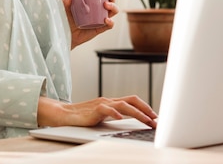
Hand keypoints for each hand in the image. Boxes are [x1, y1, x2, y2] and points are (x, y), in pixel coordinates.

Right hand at [37, 95, 156, 127]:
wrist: (65, 115)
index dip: (146, 107)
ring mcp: (102, 104)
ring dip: (138, 113)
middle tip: (156, 120)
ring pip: (124, 105)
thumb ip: (115, 116)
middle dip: (146, 109)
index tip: (155, 117)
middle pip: (132, 100)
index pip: (133, 100)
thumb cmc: (84, 117)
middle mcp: (109, 100)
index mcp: (112, 102)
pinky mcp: (94, 110)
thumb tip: (130, 121)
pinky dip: (115, 113)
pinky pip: (106, 109)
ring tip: (147, 121)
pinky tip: (121, 118)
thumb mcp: (103, 116)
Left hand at [64, 0, 118, 48]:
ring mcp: (100, 18)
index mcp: (94, 1)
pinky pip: (109, 26)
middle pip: (112, 0)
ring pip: (113, 11)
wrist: (65, 33)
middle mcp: (99, 9)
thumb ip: (65, 3)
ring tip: (106, 5)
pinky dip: (110, 22)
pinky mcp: (99, 28)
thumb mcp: (65, 8)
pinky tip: (106, 19)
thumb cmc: (67, 18)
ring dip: (113, 6)